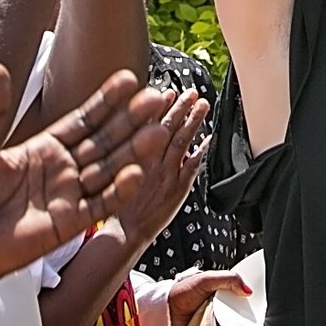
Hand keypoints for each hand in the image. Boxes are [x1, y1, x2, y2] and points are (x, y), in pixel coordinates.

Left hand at [0, 64, 174, 287]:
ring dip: (134, 151)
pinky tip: (137, 173)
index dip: (106, 100)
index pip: (84, 118)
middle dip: (131, 120)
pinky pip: (101, 204)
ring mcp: (70, 194)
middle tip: (157, 98)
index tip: (128, 78)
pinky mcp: (71, 222)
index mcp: (46, 147)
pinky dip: (121, 190)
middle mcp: (65, 168)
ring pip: (110, 168)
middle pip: (105, 139)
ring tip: (158, 131)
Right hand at [116, 90, 210, 246]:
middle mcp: (153, 163)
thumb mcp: (115, 175)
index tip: (168, 92)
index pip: (148, 125)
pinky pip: (193, 167)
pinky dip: (202, 152)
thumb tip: (138, 127)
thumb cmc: (120, 204)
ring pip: (182, 143)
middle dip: (180, 109)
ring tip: (202, 105)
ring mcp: (168, 175)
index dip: (159, 108)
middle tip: (191, 92)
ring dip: (193, 122)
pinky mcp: (179, 189)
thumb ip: (128, 152)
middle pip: (167, 130)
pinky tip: (210, 139)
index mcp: (135, 158)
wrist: (127, 233)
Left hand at [168, 269, 253, 325]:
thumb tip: (246, 289)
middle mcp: (217, 307)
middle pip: (238, 313)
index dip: (246, 299)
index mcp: (219, 291)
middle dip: (242, 317)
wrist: (163, 313)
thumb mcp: (206, 279)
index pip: (239, 295)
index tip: (250, 303)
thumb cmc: (180, 293)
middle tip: (241, 318)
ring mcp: (213, 323)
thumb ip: (228, 279)